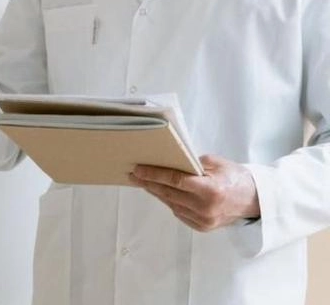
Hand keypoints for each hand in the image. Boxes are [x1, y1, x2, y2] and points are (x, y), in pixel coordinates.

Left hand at [128, 154, 259, 230]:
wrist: (256, 201)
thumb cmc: (236, 178)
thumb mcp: (216, 163)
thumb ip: (192, 162)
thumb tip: (169, 161)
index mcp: (210, 190)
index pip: (175, 180)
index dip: (154, 174)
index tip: (138, 169)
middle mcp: (205, 208)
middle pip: (169, 193)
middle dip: (148, 183)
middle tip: (133, 174)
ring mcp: (203, 220)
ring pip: (171, 204)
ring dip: (156, 192)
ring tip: (142, 182)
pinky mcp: (202, 227)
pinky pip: (178, 212)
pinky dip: (169, 201)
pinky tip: (160, 192)